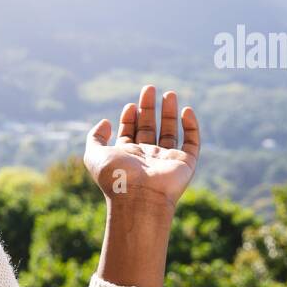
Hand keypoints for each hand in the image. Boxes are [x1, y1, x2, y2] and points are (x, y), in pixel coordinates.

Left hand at [84, 84, 200, 210]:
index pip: (130, 133)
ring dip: (170, 113)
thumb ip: (95, 137)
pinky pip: (192, 142)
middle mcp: (147, 157)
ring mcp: (167, 160)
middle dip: (149, 108)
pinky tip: (186, 111)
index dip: (130, 118)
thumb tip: (105, 121)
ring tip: (169, 93)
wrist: (139, 197)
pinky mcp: (185, 163)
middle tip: (149, 88)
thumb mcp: (94, 155)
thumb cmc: (115, 177)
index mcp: (127, 156)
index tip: (130, 105)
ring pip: (171, 132)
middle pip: (149, 128)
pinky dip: (191, 126)